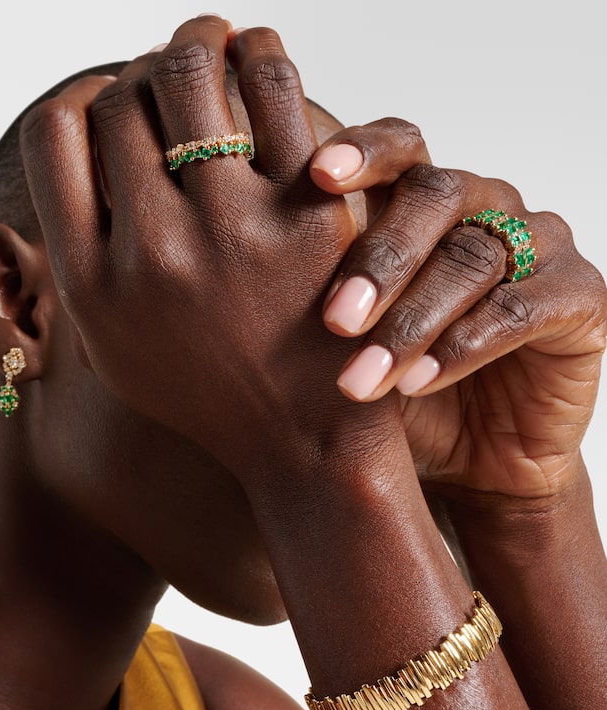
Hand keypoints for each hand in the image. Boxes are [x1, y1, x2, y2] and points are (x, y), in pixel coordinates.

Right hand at [20, 18, 406, 483]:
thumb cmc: (207, 395)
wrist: (302, 442)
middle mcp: (151, 252)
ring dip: (195, 40)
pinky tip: (260, 58)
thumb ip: (79, 267)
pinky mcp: (306, 214)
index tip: (107, 102)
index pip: (52, 134)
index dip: (79, 98)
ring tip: (208, 40)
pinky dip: (261, 54)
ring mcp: (231, 231)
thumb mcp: (115, 351)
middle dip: (138, 70)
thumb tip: (73, 173)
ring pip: (189, 72)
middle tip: (164, 70)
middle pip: (121, 97)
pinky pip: (274, 88)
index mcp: (92, 285)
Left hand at [310, 119, 606, 498]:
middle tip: (334, 320)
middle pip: (437, 196)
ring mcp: (537, 249)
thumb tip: (230, 274)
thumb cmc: (395, 395)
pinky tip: (421, 382)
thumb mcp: (342, 351)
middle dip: (380, 259)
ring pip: (473, 257)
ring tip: (362, 379)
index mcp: (423, 206)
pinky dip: (466, 345)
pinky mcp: (579, 299)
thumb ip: (310, 302)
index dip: (364, 154)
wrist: (470, 465)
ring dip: (412, 321)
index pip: (401, 151)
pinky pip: (521, 309)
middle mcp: (483, 211)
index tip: (318, 176)